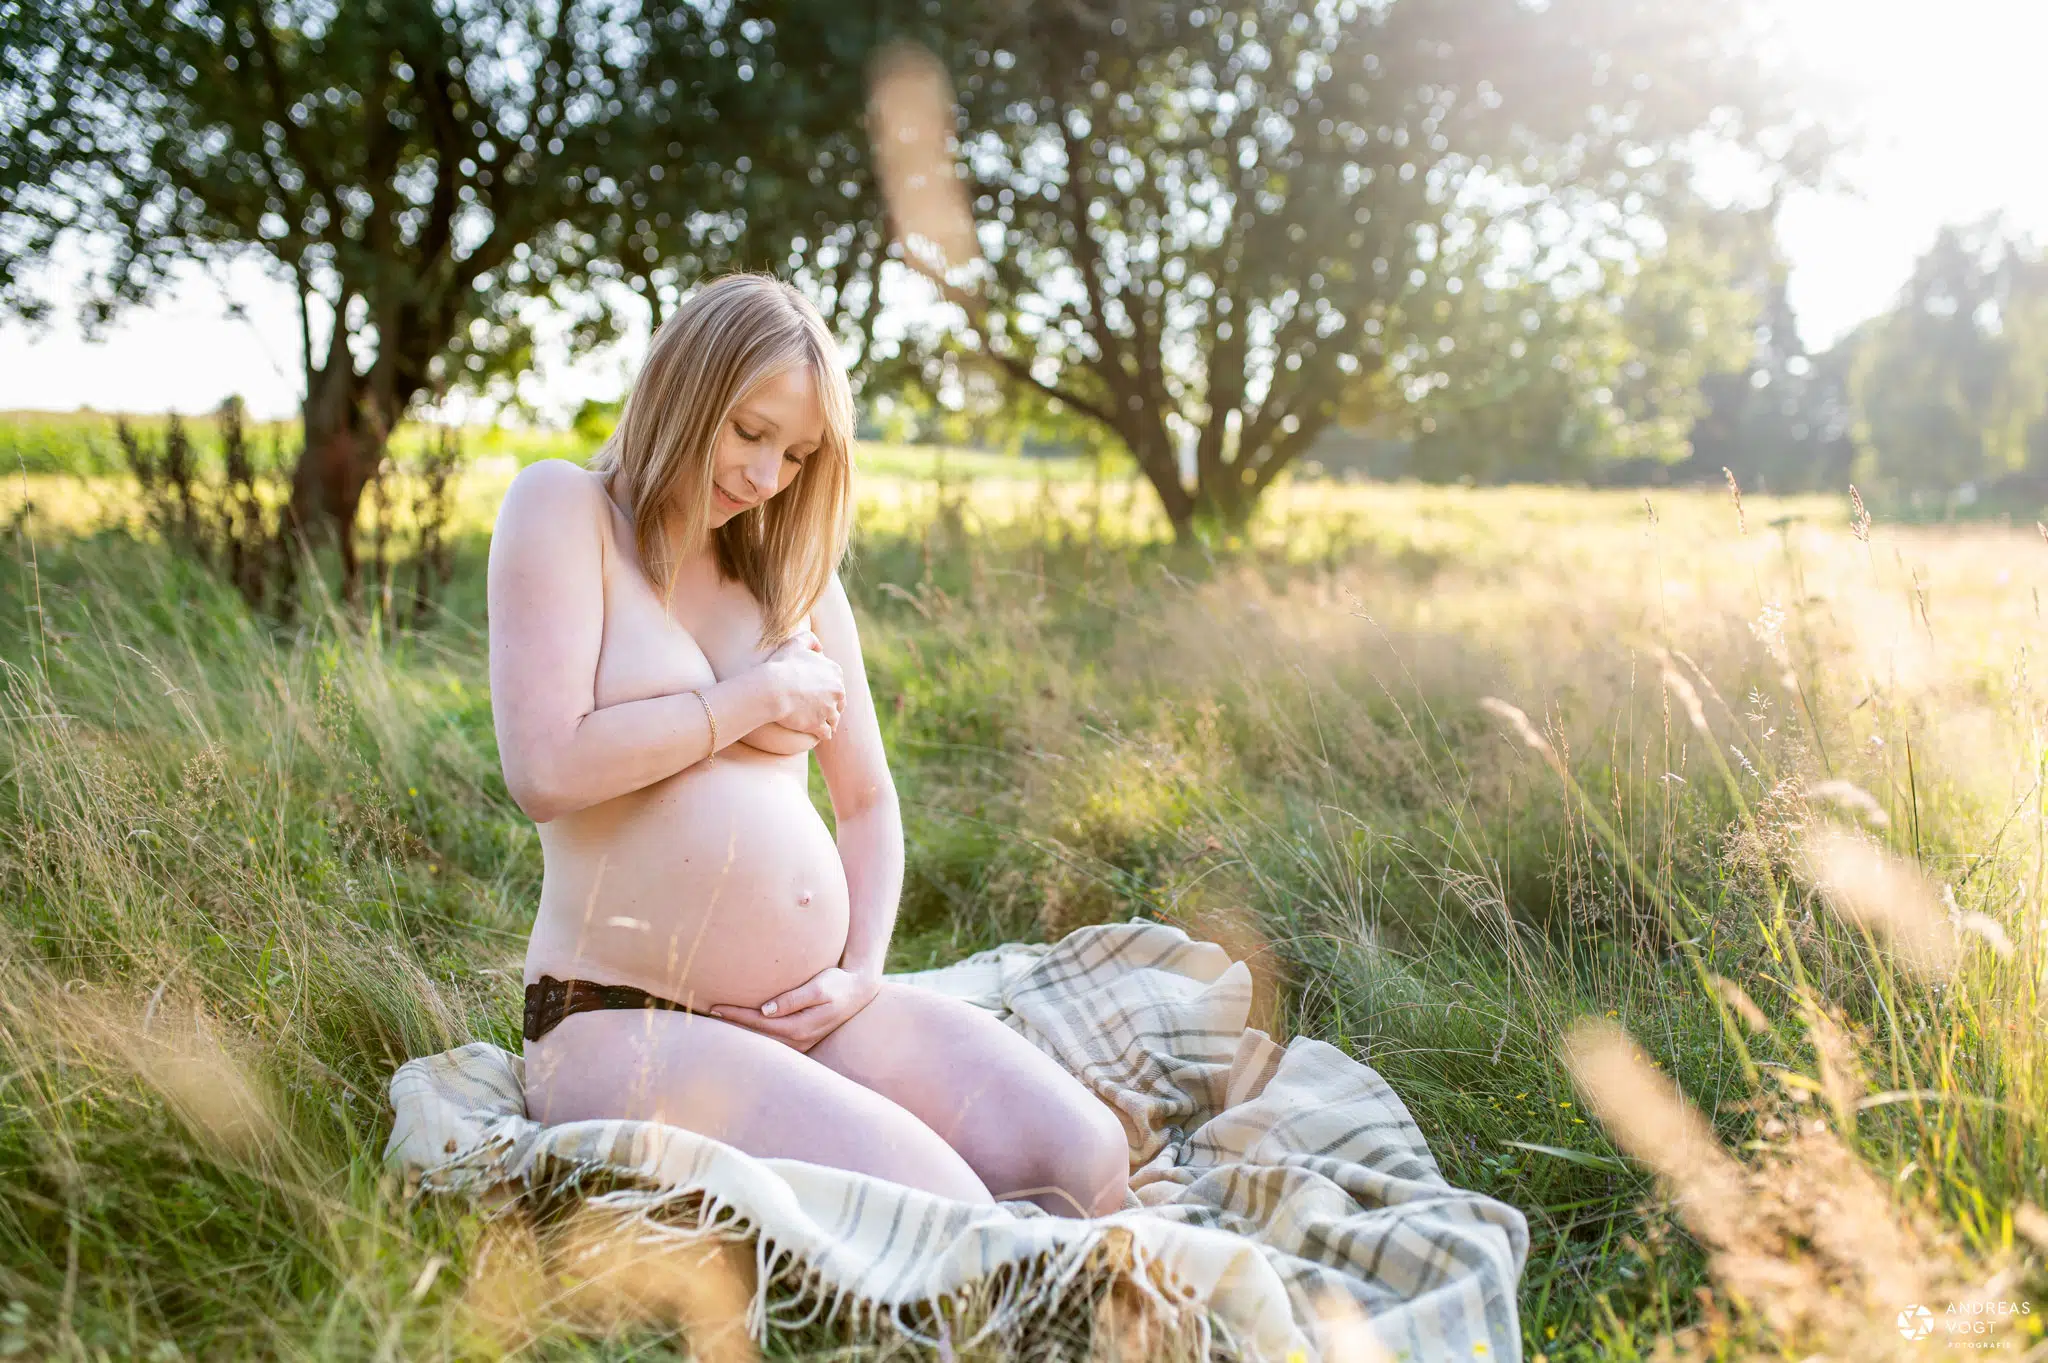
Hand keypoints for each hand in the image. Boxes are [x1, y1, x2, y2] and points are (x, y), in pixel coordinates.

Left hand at [708, 966, 879, 1052]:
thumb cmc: (838, 984)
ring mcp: (799, 1043)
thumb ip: (793, 998)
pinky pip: (770, 1040)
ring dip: (740, 1034)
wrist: (859, 990)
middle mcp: (797, 1041)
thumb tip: (766, 1010)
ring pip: (762, 1042)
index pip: (758, 1023)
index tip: (713, 1007)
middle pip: (756, 1037)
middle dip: (731, 1028)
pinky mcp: (799, 1039)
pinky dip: (753, 1034)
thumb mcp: (819, 987)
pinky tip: (739, 1027)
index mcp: (799, 1028)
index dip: (735, 1015)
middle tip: (705, 1019)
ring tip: (716, 1025)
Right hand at [761, 629, 844, 742]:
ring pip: (834, 719)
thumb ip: (810, 640)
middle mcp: (837, 691)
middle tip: (819, 711)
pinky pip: (826, 733)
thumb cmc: (781, 665)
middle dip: (831, 707)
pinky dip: (821, 734)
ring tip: (818, 724)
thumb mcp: (795, 643)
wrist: (772, 688)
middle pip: (839, 703)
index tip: (820, 695)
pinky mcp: (819, 725)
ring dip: (828, 722)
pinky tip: (815, 734)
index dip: (829, 691)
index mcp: (835, 672)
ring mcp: (829, 709)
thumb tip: (820, 648)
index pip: (837, 685)